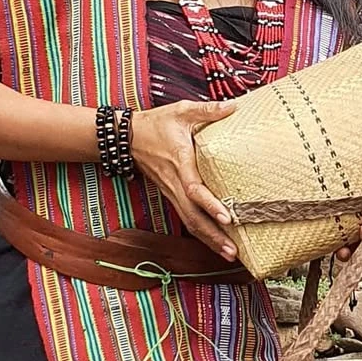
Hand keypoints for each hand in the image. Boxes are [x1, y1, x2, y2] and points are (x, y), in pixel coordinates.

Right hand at [130, 100, 238, 258]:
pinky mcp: (171, 195)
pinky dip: (202, 233)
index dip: (210, 204)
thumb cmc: (157, 123)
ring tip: (230, 254)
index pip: (194, 188)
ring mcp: (171, 192)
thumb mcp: (182, 111)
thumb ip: (207, 110)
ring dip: (209, 240)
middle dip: (213, 235)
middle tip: (233, 251)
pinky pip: (187, 217)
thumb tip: (233, 106)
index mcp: (179, 161)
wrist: (128, 137)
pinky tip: (216, 242)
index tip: (227, 217)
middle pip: (193, 216)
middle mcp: (175, 183)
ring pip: (189, 221)